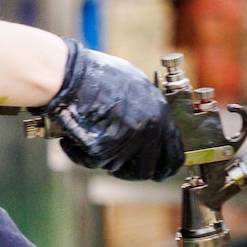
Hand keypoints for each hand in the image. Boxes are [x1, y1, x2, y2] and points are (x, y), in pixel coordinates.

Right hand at [37, 39, 184, 180]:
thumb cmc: (100, 74)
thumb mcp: (138, 88)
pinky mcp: (103, 150)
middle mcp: (149, 131)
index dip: (164, 169)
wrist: (72, 73)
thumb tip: (153, 132)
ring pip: (116, 168)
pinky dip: (79, 155)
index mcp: (161, 115)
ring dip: (103, 159)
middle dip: (131, 171)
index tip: (156, 173)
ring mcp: (127, 142)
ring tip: (90, 136)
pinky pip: (92, 163)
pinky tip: (73, 137)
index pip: (174, 156)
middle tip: (117, 163)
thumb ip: (149, 112)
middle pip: (146, 171)